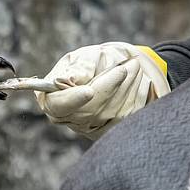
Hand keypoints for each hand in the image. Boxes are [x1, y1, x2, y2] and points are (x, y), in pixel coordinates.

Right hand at [36, 42, 170, 139]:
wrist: (117, 70)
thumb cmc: (96, 62)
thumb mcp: (85, 58)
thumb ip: (78, 68)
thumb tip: (65, 80)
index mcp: (53, 99)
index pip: (57, 106)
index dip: (72, 100)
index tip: (89, 91)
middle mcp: (69, 118)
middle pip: (89, 110)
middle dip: (110, 86)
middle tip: (127, 65)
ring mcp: (90, 128)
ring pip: (111, 113)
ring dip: (127, 87)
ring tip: (133, 66)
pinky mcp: (111, 131)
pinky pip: (126, 117)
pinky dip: (135, 96)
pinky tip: (136, 81)